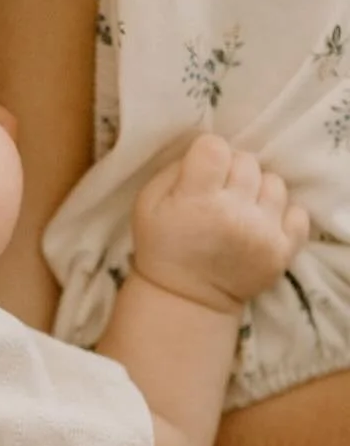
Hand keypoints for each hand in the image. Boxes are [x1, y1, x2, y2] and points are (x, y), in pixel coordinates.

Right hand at [132, 133, 308, 313]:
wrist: (186, 298)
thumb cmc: (164, 246)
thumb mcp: (147, 204)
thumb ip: (175, 170)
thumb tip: (208, 152)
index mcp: (195, 201)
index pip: (216, 147)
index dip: (208, 155)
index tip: (202, 173)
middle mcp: (234, 214)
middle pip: (247, 162)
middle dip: (232, 173)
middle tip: (219, 194)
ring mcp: (262, 233)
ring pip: (274, 183)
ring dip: (257, 192)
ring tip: (242, 209)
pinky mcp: (283, 251)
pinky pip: (298, 212)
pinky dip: (281, 215)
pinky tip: (261, 224)